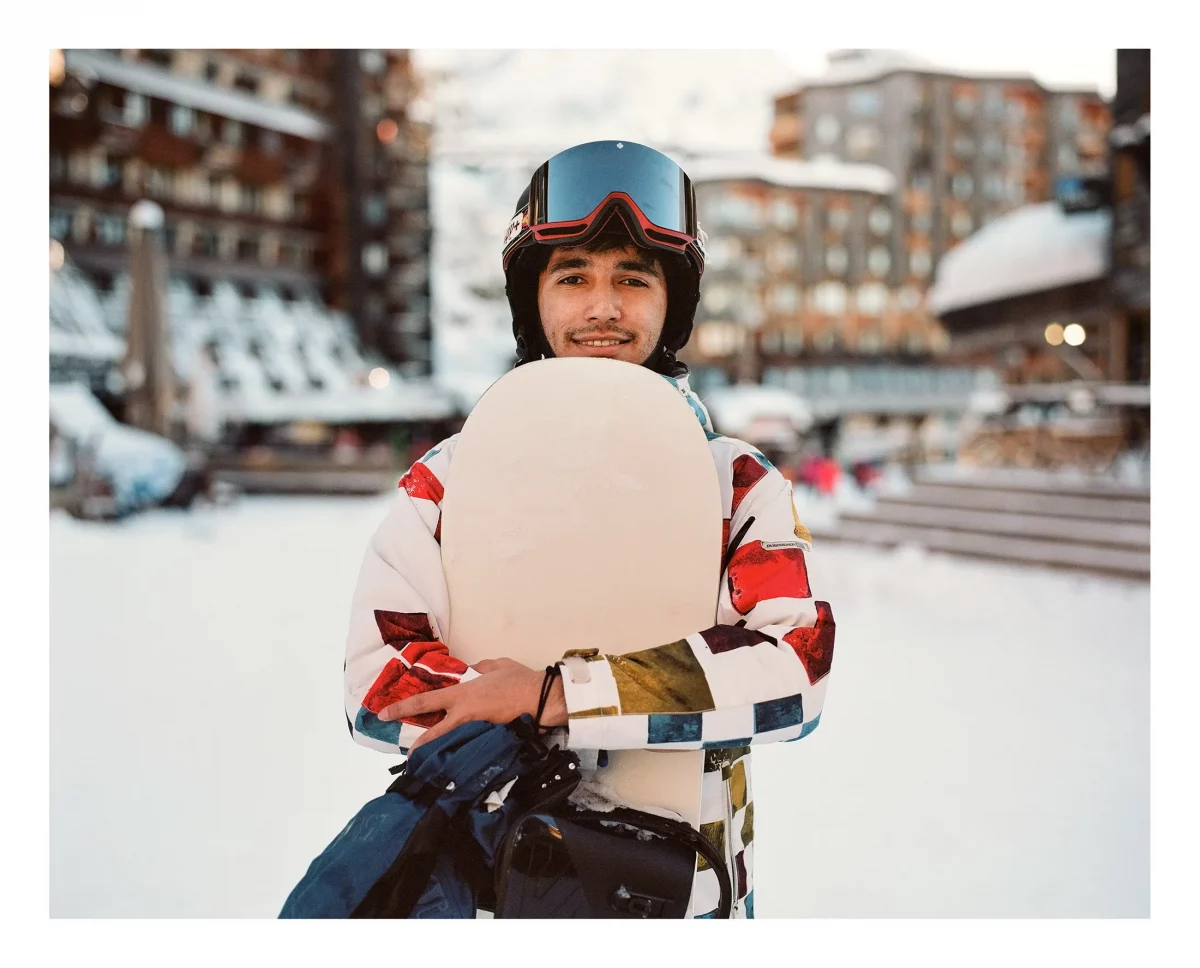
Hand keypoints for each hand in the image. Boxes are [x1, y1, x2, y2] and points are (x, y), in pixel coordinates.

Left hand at [378, 657, 566, 750]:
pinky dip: (462, 752)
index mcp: (461, 694)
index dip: (402, 708)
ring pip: (450, 743)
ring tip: (428, 763)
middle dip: (417, 745)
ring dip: (438, 752)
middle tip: (405, 755)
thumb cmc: (519, 680)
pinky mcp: (489, 739)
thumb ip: (480, 668)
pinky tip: (458, 760)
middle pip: (433, 734)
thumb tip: (472, 670)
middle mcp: (463, 714)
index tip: (384, 714)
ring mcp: (476, 729)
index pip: (424, 702)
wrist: (541, 699)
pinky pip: (470, 746)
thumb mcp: (496, 665)